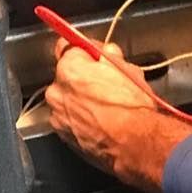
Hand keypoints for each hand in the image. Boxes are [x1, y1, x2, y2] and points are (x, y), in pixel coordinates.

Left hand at [44, 41, 191, 192]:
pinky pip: (71, 122)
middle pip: (67, 77)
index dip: (86, 51)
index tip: (94, 55)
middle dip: (84, 79)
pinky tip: (102, 123)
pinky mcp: (65, 138)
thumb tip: (106, 52)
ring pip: (68, 101)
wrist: (135, 145)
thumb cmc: (132, 109)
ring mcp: (59, 117)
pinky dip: (82, 121)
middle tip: (107, 85)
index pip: (67, 47)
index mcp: (69, 69)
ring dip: (82, 101)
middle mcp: (57, 92)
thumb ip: (109, 56)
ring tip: (107, 108)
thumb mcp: (129, 70)